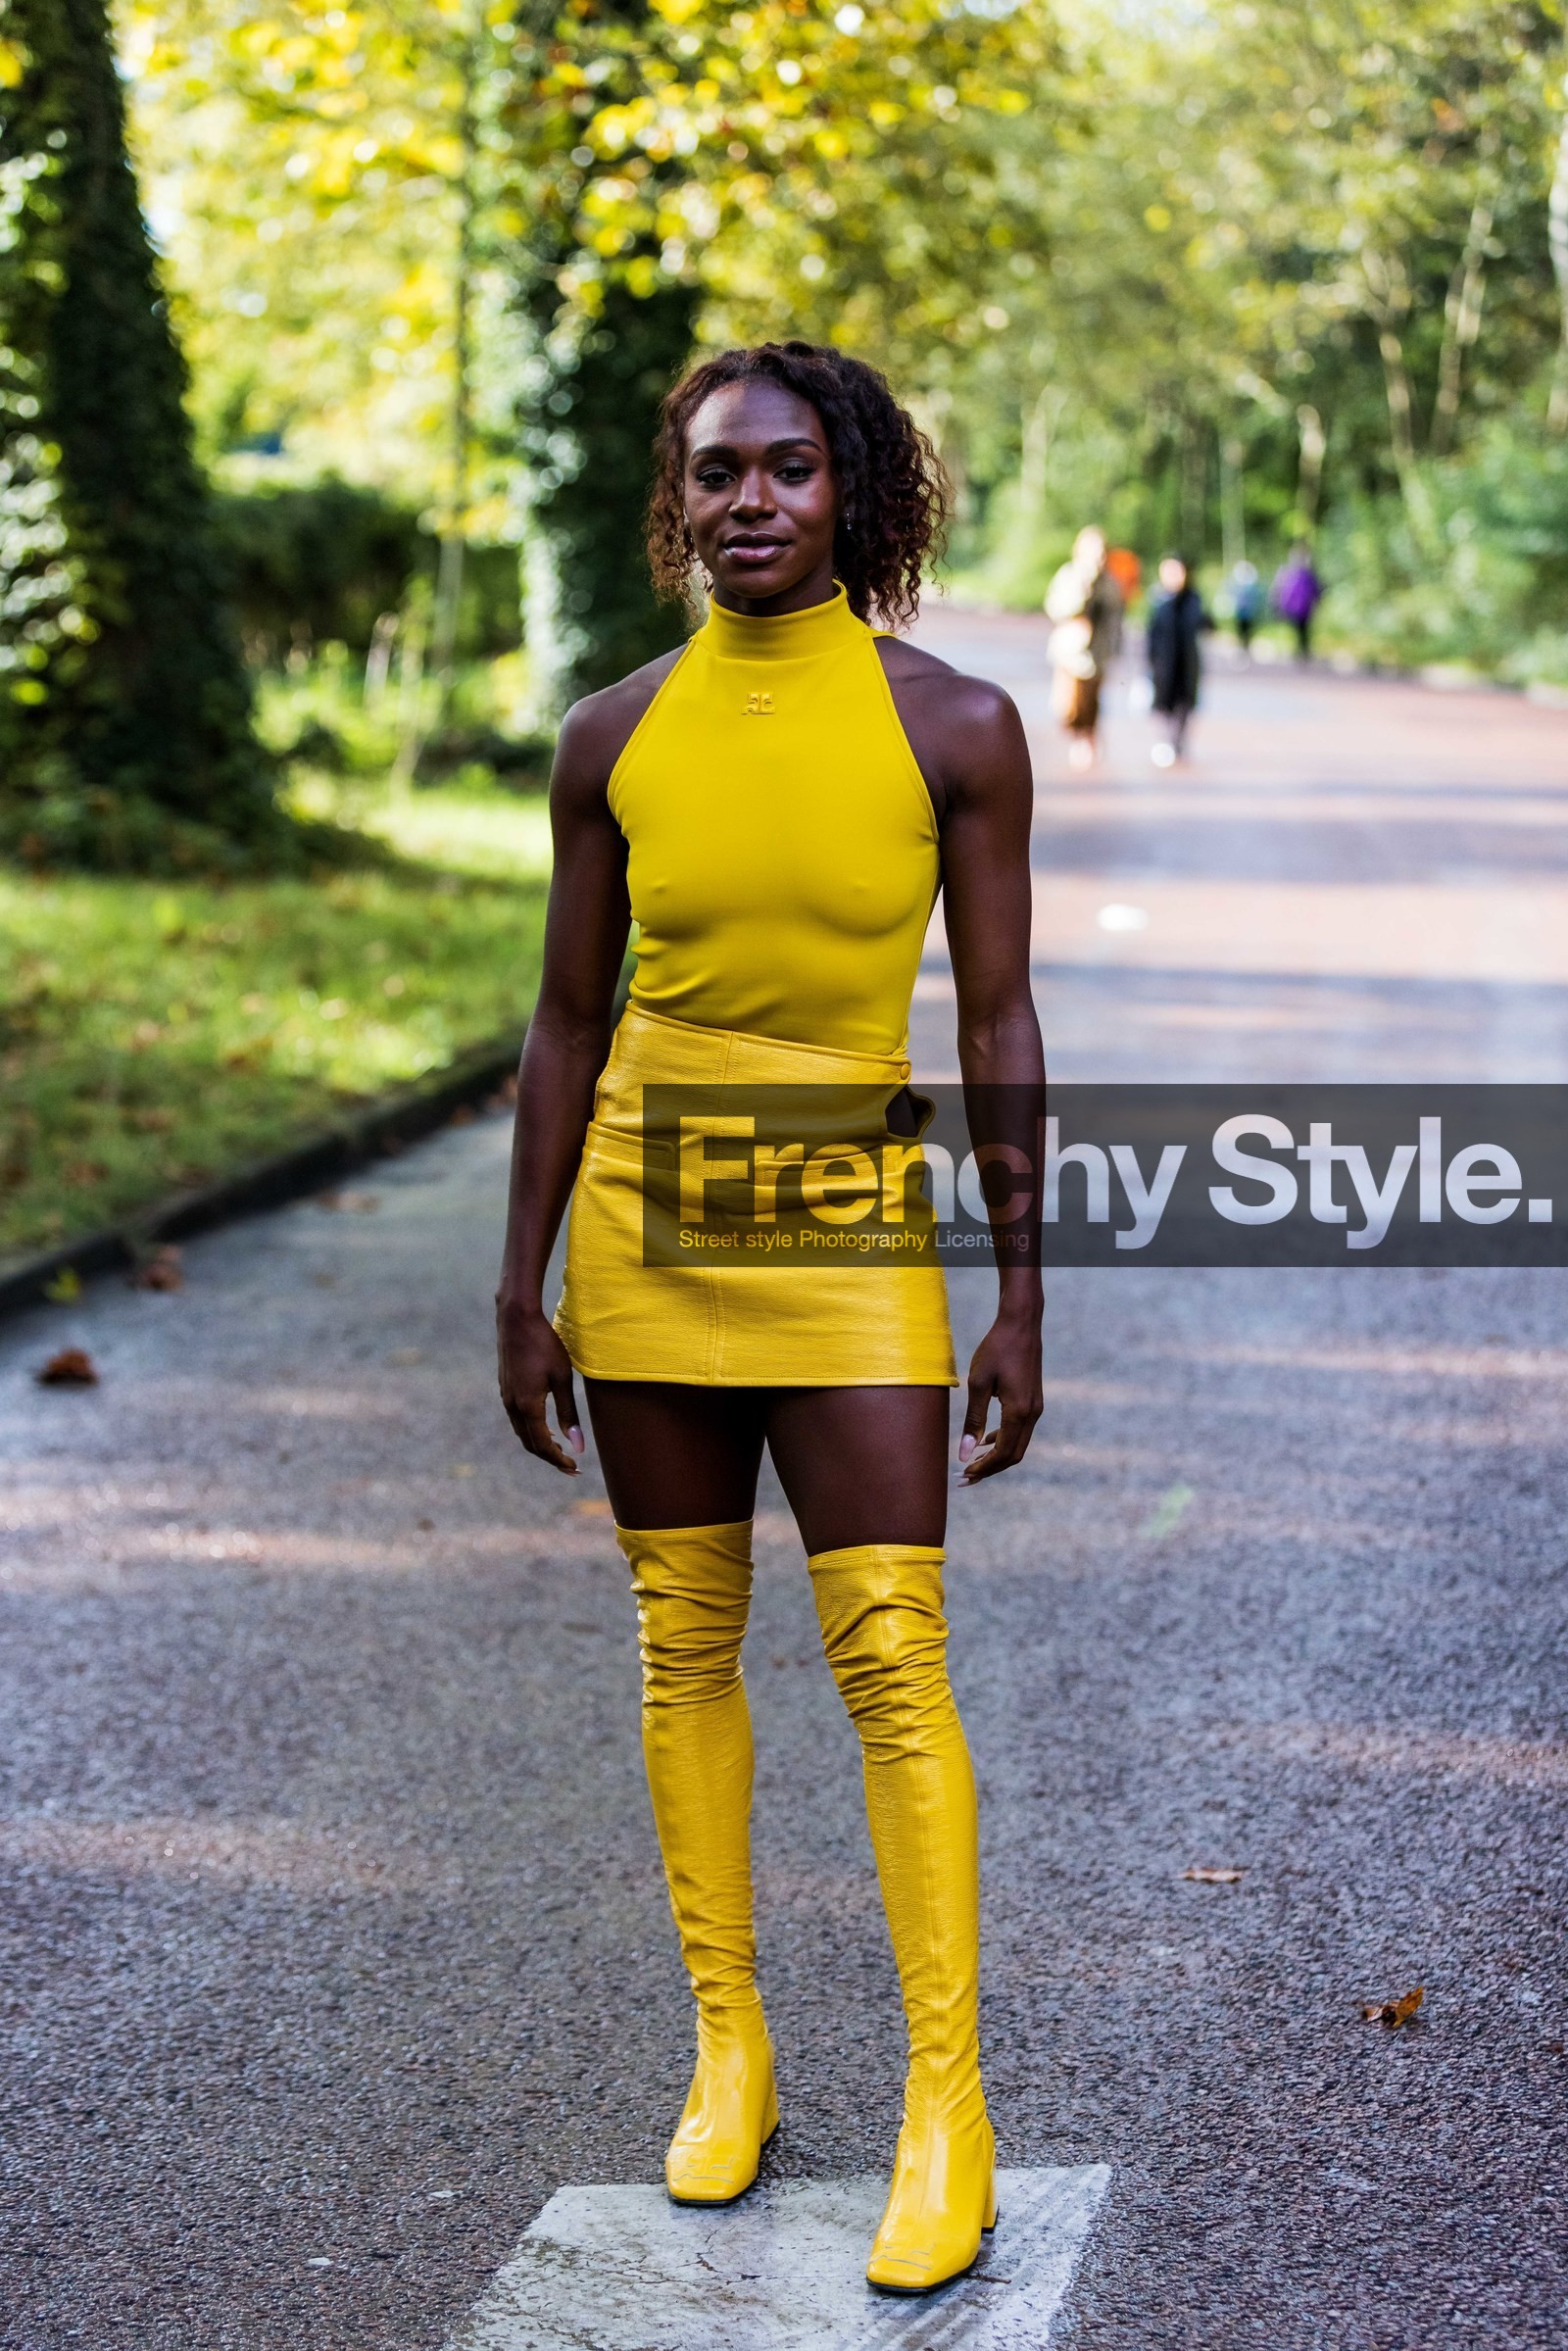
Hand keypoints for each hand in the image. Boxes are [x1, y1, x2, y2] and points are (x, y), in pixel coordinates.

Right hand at [496, 1294, 585, 1473]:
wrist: (516, 1319)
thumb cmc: (544, 1345)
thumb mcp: (562, 1378)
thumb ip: (569, 1413)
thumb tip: (578, 1445)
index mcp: (528, 1406)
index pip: (542, 1445)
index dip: (558, 1460)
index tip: (575, 1468)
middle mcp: (512, 1406)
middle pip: (530, 1443)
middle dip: (550, 1457)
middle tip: (570, 1467)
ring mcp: (506, 1397)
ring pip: (521, 1432)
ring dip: (540, 1444)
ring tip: (560, 1449)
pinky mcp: (506, 1388)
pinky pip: (517, 1419)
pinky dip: (531, 1429)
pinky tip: (545, 1426)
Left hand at [958, 1311, 1041, 1484]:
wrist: (1021, 1324)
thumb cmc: (996, 1349)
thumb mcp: (978, 1383)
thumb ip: (973, 1419)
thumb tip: (964, 1451)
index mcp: (1019, 1411)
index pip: (1002, 1453)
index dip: (983, 1468)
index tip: (962, 1475)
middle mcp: (1032, 1413)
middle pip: (1013, 1456)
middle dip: (990, 1469)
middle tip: (965, 1478)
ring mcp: (1036, 1408)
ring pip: (1018, 1445)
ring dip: (997, 1457)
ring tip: (972, 1463)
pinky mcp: (1034, 1401)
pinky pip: (1020, 1431)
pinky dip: (1003, 1441)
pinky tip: (986, 1440)